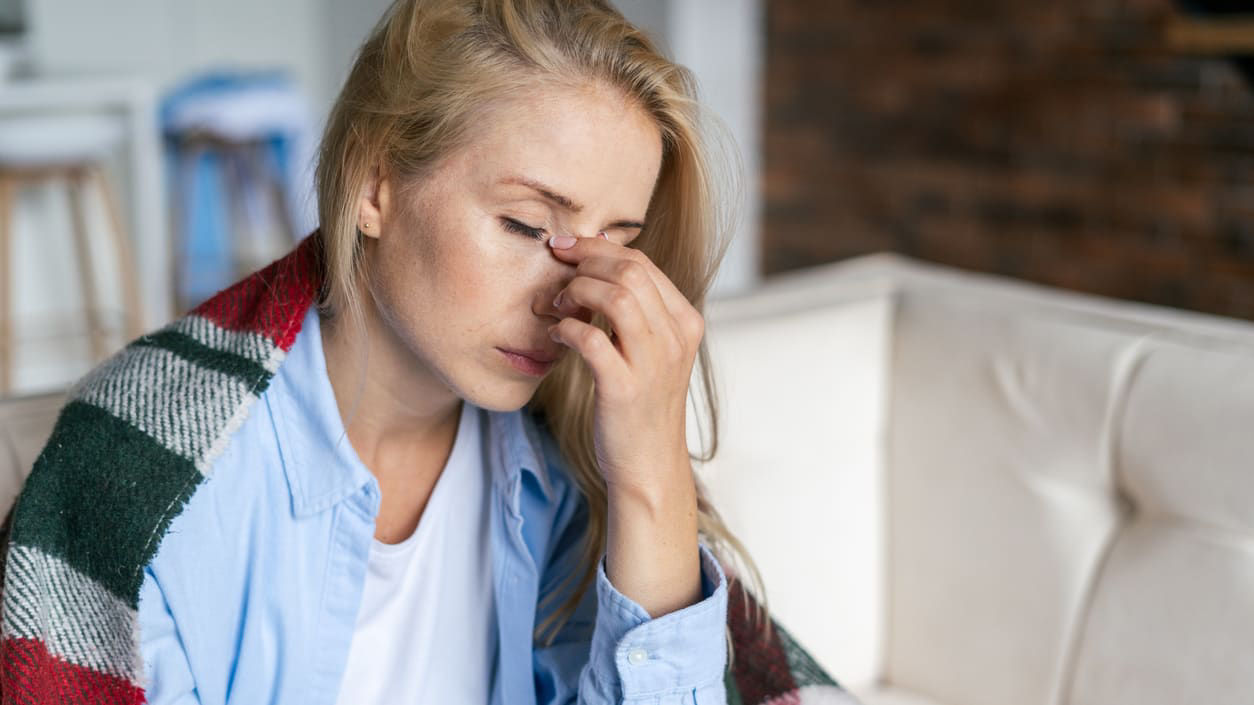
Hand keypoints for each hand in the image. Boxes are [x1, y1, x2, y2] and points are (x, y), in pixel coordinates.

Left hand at [546, 233, 703, 498]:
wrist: (649, 464)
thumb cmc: (642, 406)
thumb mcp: (653, 352)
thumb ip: (637, 313)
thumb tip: (599, 264)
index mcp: (685, 323)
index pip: (643, 264)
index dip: (599, 248)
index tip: (567, 247)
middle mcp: (675, 338)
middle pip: (631, 272)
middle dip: (586, 261)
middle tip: (557, 267)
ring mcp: (653, 363)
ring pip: (617, 297)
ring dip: (578, 291)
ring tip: (559, 303)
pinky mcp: (625, 388)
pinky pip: (592, 339)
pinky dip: (568, 329)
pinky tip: (557, 335)